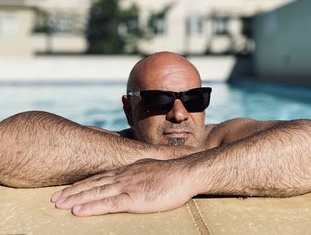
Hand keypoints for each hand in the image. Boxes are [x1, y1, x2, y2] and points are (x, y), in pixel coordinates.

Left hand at [51, 159, 197, 215]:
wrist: (184, 172)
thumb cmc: (171, 174)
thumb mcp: (150, 169)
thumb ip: (137, 174)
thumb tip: (131, 179)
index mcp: (127, 171)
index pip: (100, 177)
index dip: (82, 184)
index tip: (68, 189)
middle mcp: (123, 176)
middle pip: (93, 184)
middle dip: (73, 191)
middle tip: (55, 198)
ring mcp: (127, 186)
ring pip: (96, 193)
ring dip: (76, 199)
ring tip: (59, 205)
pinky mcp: (134, 198)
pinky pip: (108, 204)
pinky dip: (91, 207)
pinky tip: (78, 212)